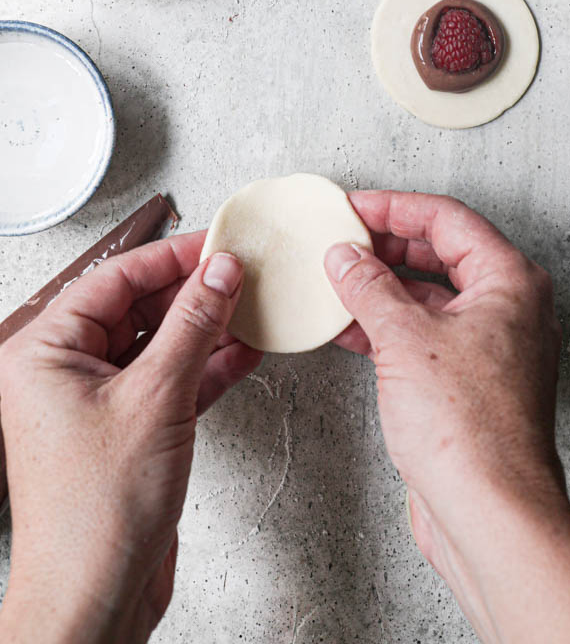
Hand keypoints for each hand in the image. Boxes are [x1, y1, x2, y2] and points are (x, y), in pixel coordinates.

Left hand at [0, 233, 261, 643]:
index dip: (172, 258)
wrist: (95, 598)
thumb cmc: (93, 515)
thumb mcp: (156, 398)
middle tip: (242, 274)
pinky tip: (244, 352)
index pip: (115, 279)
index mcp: (45, 352)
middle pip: (137, 308)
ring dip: (206, 329)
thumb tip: (218, 273)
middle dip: (193, 293)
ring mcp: (96, 403)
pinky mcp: (127, 430)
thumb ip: (193, 326)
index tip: (218, 244)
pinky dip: (206, 367)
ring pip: (158, 344)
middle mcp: (64, 373)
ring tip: (251, 307)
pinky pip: (169, 380)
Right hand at [326, 192, 569, 643]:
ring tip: (337, 280)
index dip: (395, 208)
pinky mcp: (475, 383)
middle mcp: (511, 309)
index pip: (447, 219)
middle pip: (443, 253)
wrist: (490, 512)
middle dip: (388, 246)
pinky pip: (429, 335)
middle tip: (342, 240)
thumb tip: (347, 257)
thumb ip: (370, 288)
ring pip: (434, 297)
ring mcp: (495, 347)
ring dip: (385, 288)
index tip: (354, 207)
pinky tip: (350, 327)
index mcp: (511, 282)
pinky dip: (391, 326)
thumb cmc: (470, 430)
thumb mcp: (405, 339)